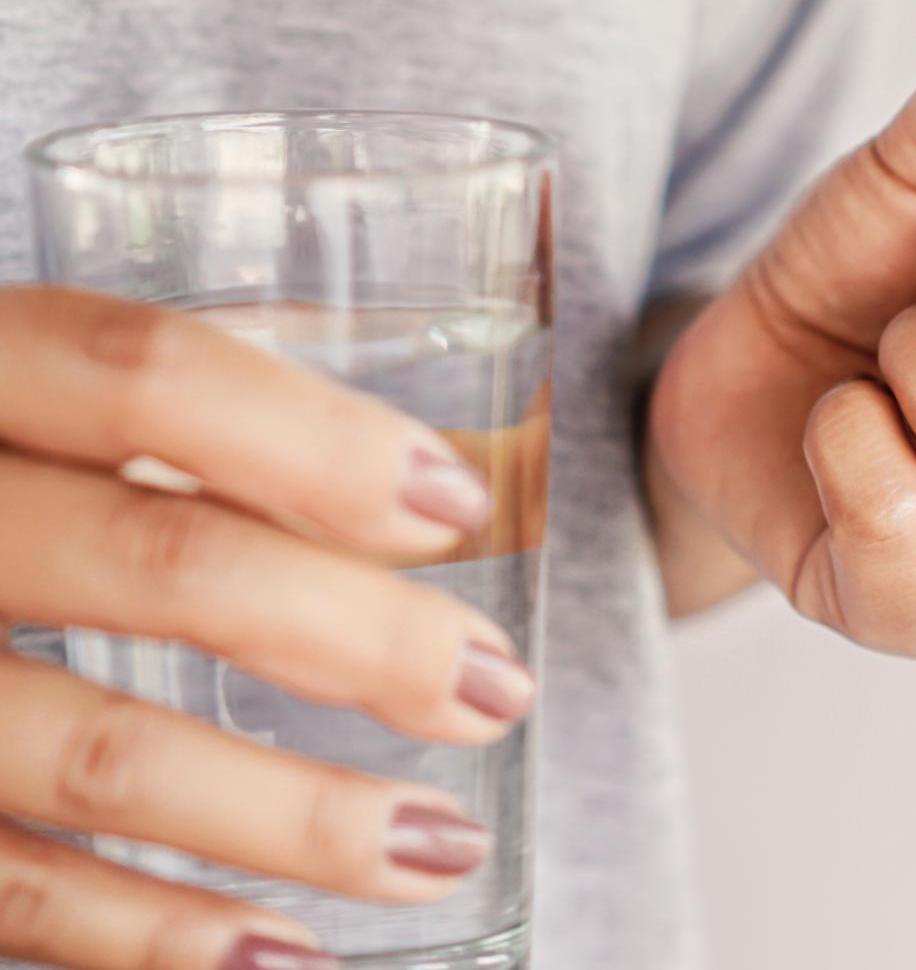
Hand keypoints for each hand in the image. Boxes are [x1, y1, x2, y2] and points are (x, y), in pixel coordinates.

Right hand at [0, 289, 533, 969]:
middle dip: (358, 634)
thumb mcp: (28, 387)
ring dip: (295, 816)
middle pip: (162, 560)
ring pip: (99, 754)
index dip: (316, 441)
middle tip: (495, 688)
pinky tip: (290, 957)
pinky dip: (157, 938)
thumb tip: (438, 440)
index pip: (146, 376)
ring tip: (442, 845)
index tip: (456, 506)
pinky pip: (13, 892)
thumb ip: (185, 396)